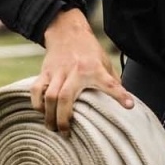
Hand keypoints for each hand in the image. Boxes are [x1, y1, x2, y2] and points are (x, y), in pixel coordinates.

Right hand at [33, 9, 134, 133]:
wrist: (67, 31)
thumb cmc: (89, 51)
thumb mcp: (105, 62)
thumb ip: (112, 81)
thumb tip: (125, 103)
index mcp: (95, 69)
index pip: (110, 83)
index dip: (119, 95)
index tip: (129, 106)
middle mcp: (76, 71)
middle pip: (65, 98)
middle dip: (63, 119)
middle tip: (65, 133)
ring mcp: (58, 71)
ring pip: (48, 96)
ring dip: (49, 115)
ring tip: (51, 127)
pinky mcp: (45, 71)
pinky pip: (35, 90)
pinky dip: (37, 103)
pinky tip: (42, 111)